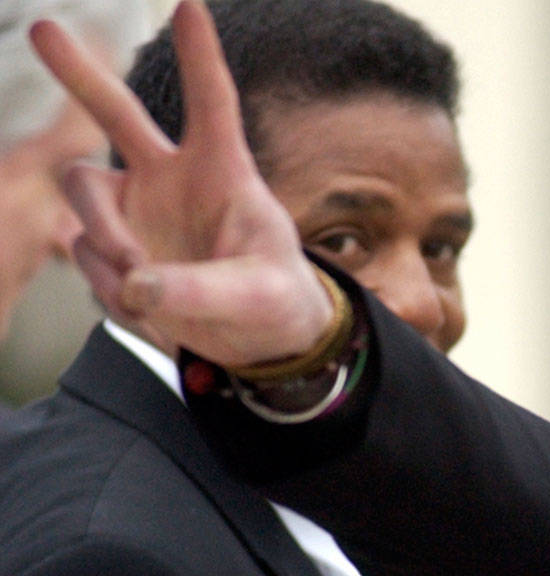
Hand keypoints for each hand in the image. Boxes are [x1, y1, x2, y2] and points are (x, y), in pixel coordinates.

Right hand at [29, 0, 330, 366]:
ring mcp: (137, 210)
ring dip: (104, 238)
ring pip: (84, 194)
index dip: (199, 56)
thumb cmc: (275, 300)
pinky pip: (89, 258)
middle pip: (116, 113)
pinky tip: (153, 311)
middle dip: (80, 75)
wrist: (257, 341)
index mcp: (224, 171)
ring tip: (140, 283)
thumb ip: (200, 288)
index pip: (211, 103)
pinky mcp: (115, 248)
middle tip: (45, 29)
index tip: (189, 4)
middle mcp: (172, 178)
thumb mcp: (257, 295)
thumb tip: (135, 283)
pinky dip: (116, 291)